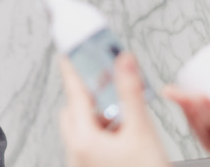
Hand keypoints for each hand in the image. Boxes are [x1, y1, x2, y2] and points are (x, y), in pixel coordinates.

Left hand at [59, 52, 168, 166]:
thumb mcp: (142, 131)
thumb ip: (130, 93)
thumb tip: (123, 61)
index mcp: (84, 141)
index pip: (74, 95)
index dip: (72, 71)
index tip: (67, 55)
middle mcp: (77, 154)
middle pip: (74, 113)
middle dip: (90, 97)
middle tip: (108, 83)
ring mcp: (82, 165)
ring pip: (83, 131)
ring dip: (100, 117)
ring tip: (125, 113)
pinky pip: (91, 146)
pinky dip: (104, 134)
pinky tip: (125, 135)